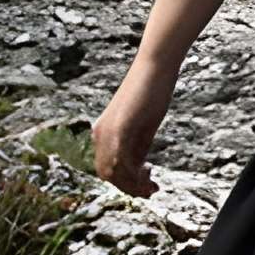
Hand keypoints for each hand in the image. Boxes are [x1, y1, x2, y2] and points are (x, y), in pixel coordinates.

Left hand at [93, 55, 176, 197]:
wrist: (155, 63)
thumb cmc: (153, 89)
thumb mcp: (144, 123)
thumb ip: (137, 145)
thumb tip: (138, 169)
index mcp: (103, 132)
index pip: (107, 167)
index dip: (125, 181)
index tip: (147, 182)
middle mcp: (100, 134)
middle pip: (107, 174)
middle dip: (129, 187)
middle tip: (151, 190)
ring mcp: (108, 132)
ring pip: (112, 172)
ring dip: (132, 185)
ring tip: (152, 187)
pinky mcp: (121, 128)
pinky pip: (120, 161)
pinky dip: (133, 174)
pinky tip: (149, 174)